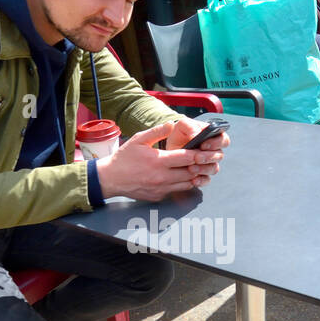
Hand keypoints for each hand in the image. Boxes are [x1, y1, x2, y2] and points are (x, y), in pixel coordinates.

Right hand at [96, 120, 224, 200]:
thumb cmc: (124, 158)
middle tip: (208, 161)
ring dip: (194, 176)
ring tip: (200, 169)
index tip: (207, 151)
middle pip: (190, 172)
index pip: (186, 158)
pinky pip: (177, 190)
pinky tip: (186, 177)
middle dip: (200, 166)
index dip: (199, 154)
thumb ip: (157, 131)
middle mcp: (162, 177)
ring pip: (186, 184)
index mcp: (158, 161)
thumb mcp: (138, 139)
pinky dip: (184, 184)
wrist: (111, 179)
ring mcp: (161, 188)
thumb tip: (172, 124)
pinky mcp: (159, 196)